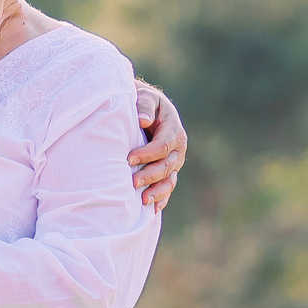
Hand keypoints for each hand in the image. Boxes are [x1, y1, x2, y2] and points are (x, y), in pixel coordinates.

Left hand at [131, 81, 186, 211]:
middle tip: (133, 182)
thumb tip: (143, 121)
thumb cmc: (144, 103)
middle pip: (166, 166)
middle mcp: (178, 149)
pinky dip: (161, 198)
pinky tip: (152, 209)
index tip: (129, 159)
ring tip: (143, 201)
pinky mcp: (168, 172)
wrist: (146, 110)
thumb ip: (144, 107)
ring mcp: (174, 162)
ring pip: (169, 180)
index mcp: (174, 130)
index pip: (163, 146)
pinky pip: (167, 187)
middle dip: (150, 175)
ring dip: (157, 191)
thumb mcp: (146, 98)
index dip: (147, 154)